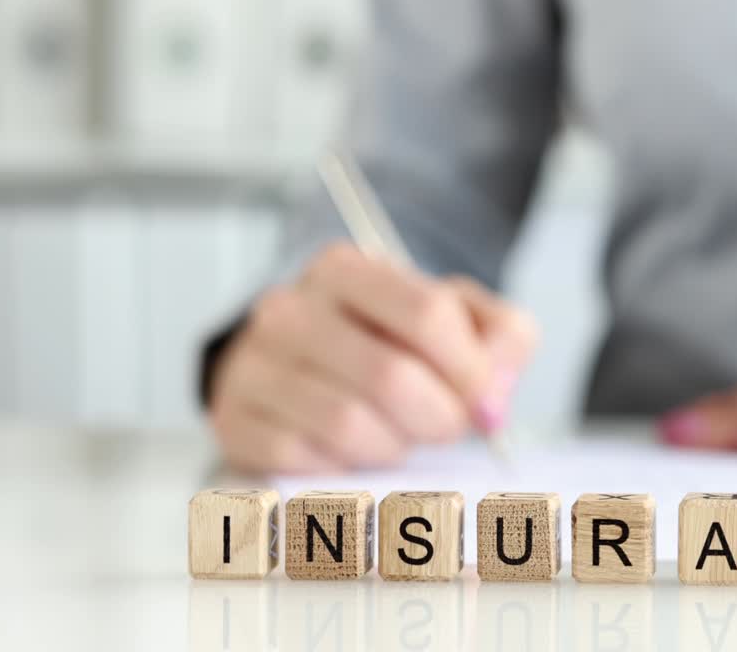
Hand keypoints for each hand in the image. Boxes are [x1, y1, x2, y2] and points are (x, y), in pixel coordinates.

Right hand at [208, 243, 537, 472]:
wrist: (303, 363)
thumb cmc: (390, 341)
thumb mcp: (458, 317)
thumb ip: (502, 337)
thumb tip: (493, 396)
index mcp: (347, 269)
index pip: (426, 313)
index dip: (469, 369)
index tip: (485, 400)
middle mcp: (290, 308)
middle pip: (390, 376)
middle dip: (437, 418)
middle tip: (446, 428)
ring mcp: (253, 364)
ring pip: (347, 425)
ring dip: (392, 446)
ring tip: (398, 437)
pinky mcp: (234, 419)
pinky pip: (304, 459)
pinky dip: (343, 467)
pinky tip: (352, 451)